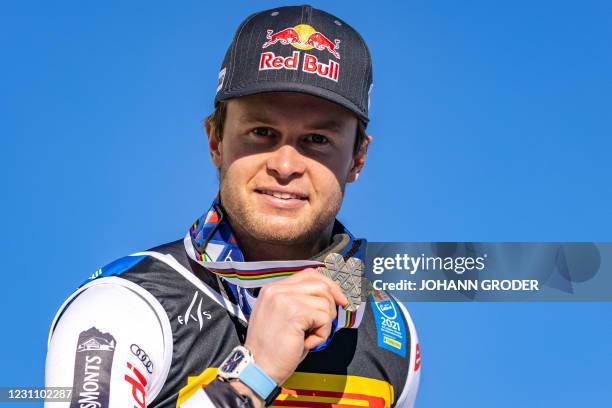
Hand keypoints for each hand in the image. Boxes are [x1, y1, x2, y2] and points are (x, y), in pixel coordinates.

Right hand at [244, 269, 347, 384]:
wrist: (258, 367)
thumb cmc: (272, 348)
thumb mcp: (282, 316)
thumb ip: (298, 300)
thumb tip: (329, 295)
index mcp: (273, 288)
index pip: (309, 274)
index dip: (328, 285)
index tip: (339, 299)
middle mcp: (277, 289)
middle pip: (321, 284)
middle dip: (332, 303)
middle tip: (325, 323)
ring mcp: (285, 299)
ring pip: (325, 301)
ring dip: (324, 323)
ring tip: (308, 336)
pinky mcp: (295, 312)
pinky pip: (324, 318)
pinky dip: (321, 334)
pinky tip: (306, 342)